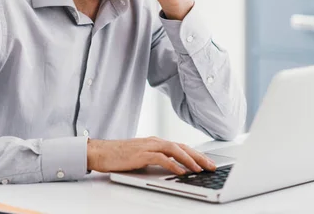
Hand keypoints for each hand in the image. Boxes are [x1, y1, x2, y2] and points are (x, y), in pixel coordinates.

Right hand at [87, 136, 216, 174]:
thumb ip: (157, 160)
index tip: (208, 162)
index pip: (181, 146)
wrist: (102, 152)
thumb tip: (174, 168)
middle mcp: (155, 141)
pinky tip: (181, 171)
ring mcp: (148, 146)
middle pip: (182, 146)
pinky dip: (173, 164)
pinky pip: (161, 158)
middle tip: (211, 166)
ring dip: (189, 159)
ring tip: (200, 169)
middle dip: (199, 156)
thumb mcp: (143, 157)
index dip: (196, 154)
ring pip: (174, 150)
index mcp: (156, 142)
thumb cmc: (120, 156)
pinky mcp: (141, 153)